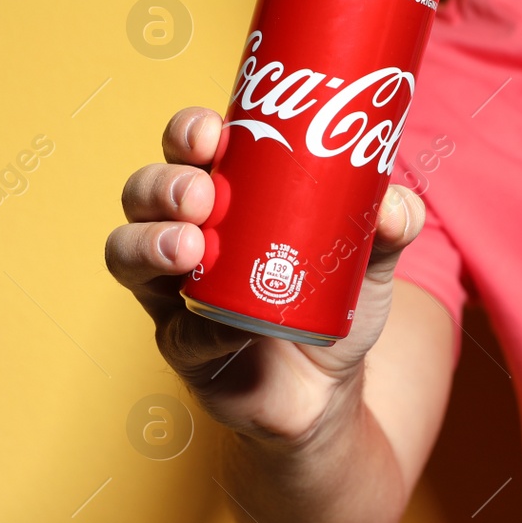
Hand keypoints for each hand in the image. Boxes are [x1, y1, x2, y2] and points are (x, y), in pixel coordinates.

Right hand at [104, 106, 425, 442]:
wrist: (327, 390)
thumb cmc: (330, 302)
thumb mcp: (370, 257)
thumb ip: (392, 225)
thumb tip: (395, 206)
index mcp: (223, 194)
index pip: (188, 149)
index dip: (188, 132)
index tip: (213, 132)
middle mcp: (185, 233)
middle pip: (144, 192)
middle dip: (164, 184)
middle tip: (201, 193)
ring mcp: (172, 291)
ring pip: (126, 253)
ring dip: (150, 243)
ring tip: (189, 246)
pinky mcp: (181, 348)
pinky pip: (176, 334)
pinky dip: (201, 326)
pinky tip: (231, 324)